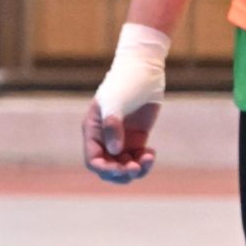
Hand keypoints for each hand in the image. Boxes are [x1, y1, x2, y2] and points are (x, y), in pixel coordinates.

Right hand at [83, 23, 167, 183]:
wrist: (144, 73)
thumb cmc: (124, 84)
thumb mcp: (115, 103)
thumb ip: (112, 127)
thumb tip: (116, 151)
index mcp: (93, 131)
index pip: (93, 159)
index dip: (105, 169)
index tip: (122, 169)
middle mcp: (105, 138)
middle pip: (108, 168)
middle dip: (121, 173)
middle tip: (136, 168)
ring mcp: (121, 139)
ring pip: (124, 166)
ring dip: (136, 169)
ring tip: (148, 159)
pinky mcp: (137, 138)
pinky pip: (138, 159)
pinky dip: (145, 161)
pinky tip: (152, 152)